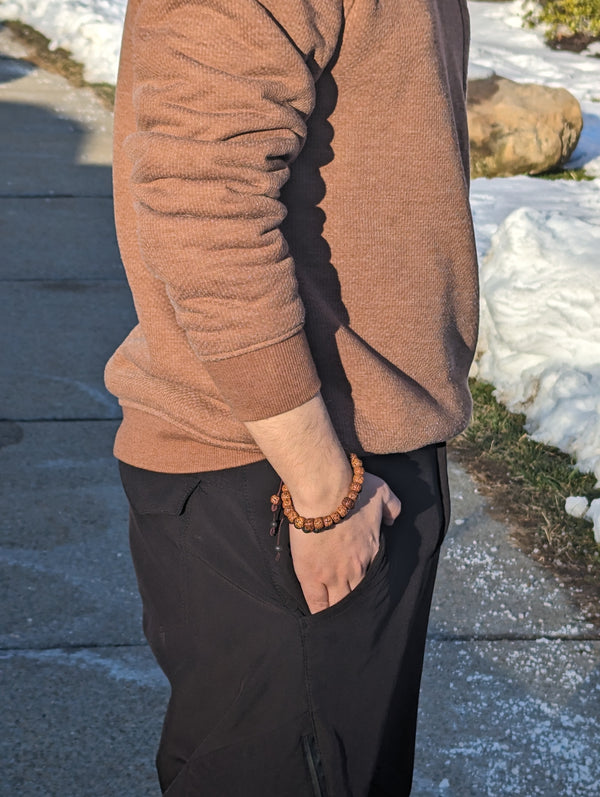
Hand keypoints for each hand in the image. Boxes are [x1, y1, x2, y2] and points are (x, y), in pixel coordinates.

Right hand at [288, 472, 400, 613]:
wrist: (324, 489)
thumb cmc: (351, 488)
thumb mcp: (383, 492)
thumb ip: (392, 507)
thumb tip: (393, 518)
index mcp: (372, 551)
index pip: (372, 577)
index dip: (367, 586)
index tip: (365, 593)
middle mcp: (356, 568)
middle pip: (358, 596)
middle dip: (356, 606)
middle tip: (353, 616)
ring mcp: (333, 574)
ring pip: (339, 603)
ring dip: (339, 612)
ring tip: (337, 624)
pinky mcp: (311, 576)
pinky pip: (316, 603)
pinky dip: (319, 613)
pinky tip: (319, 621)